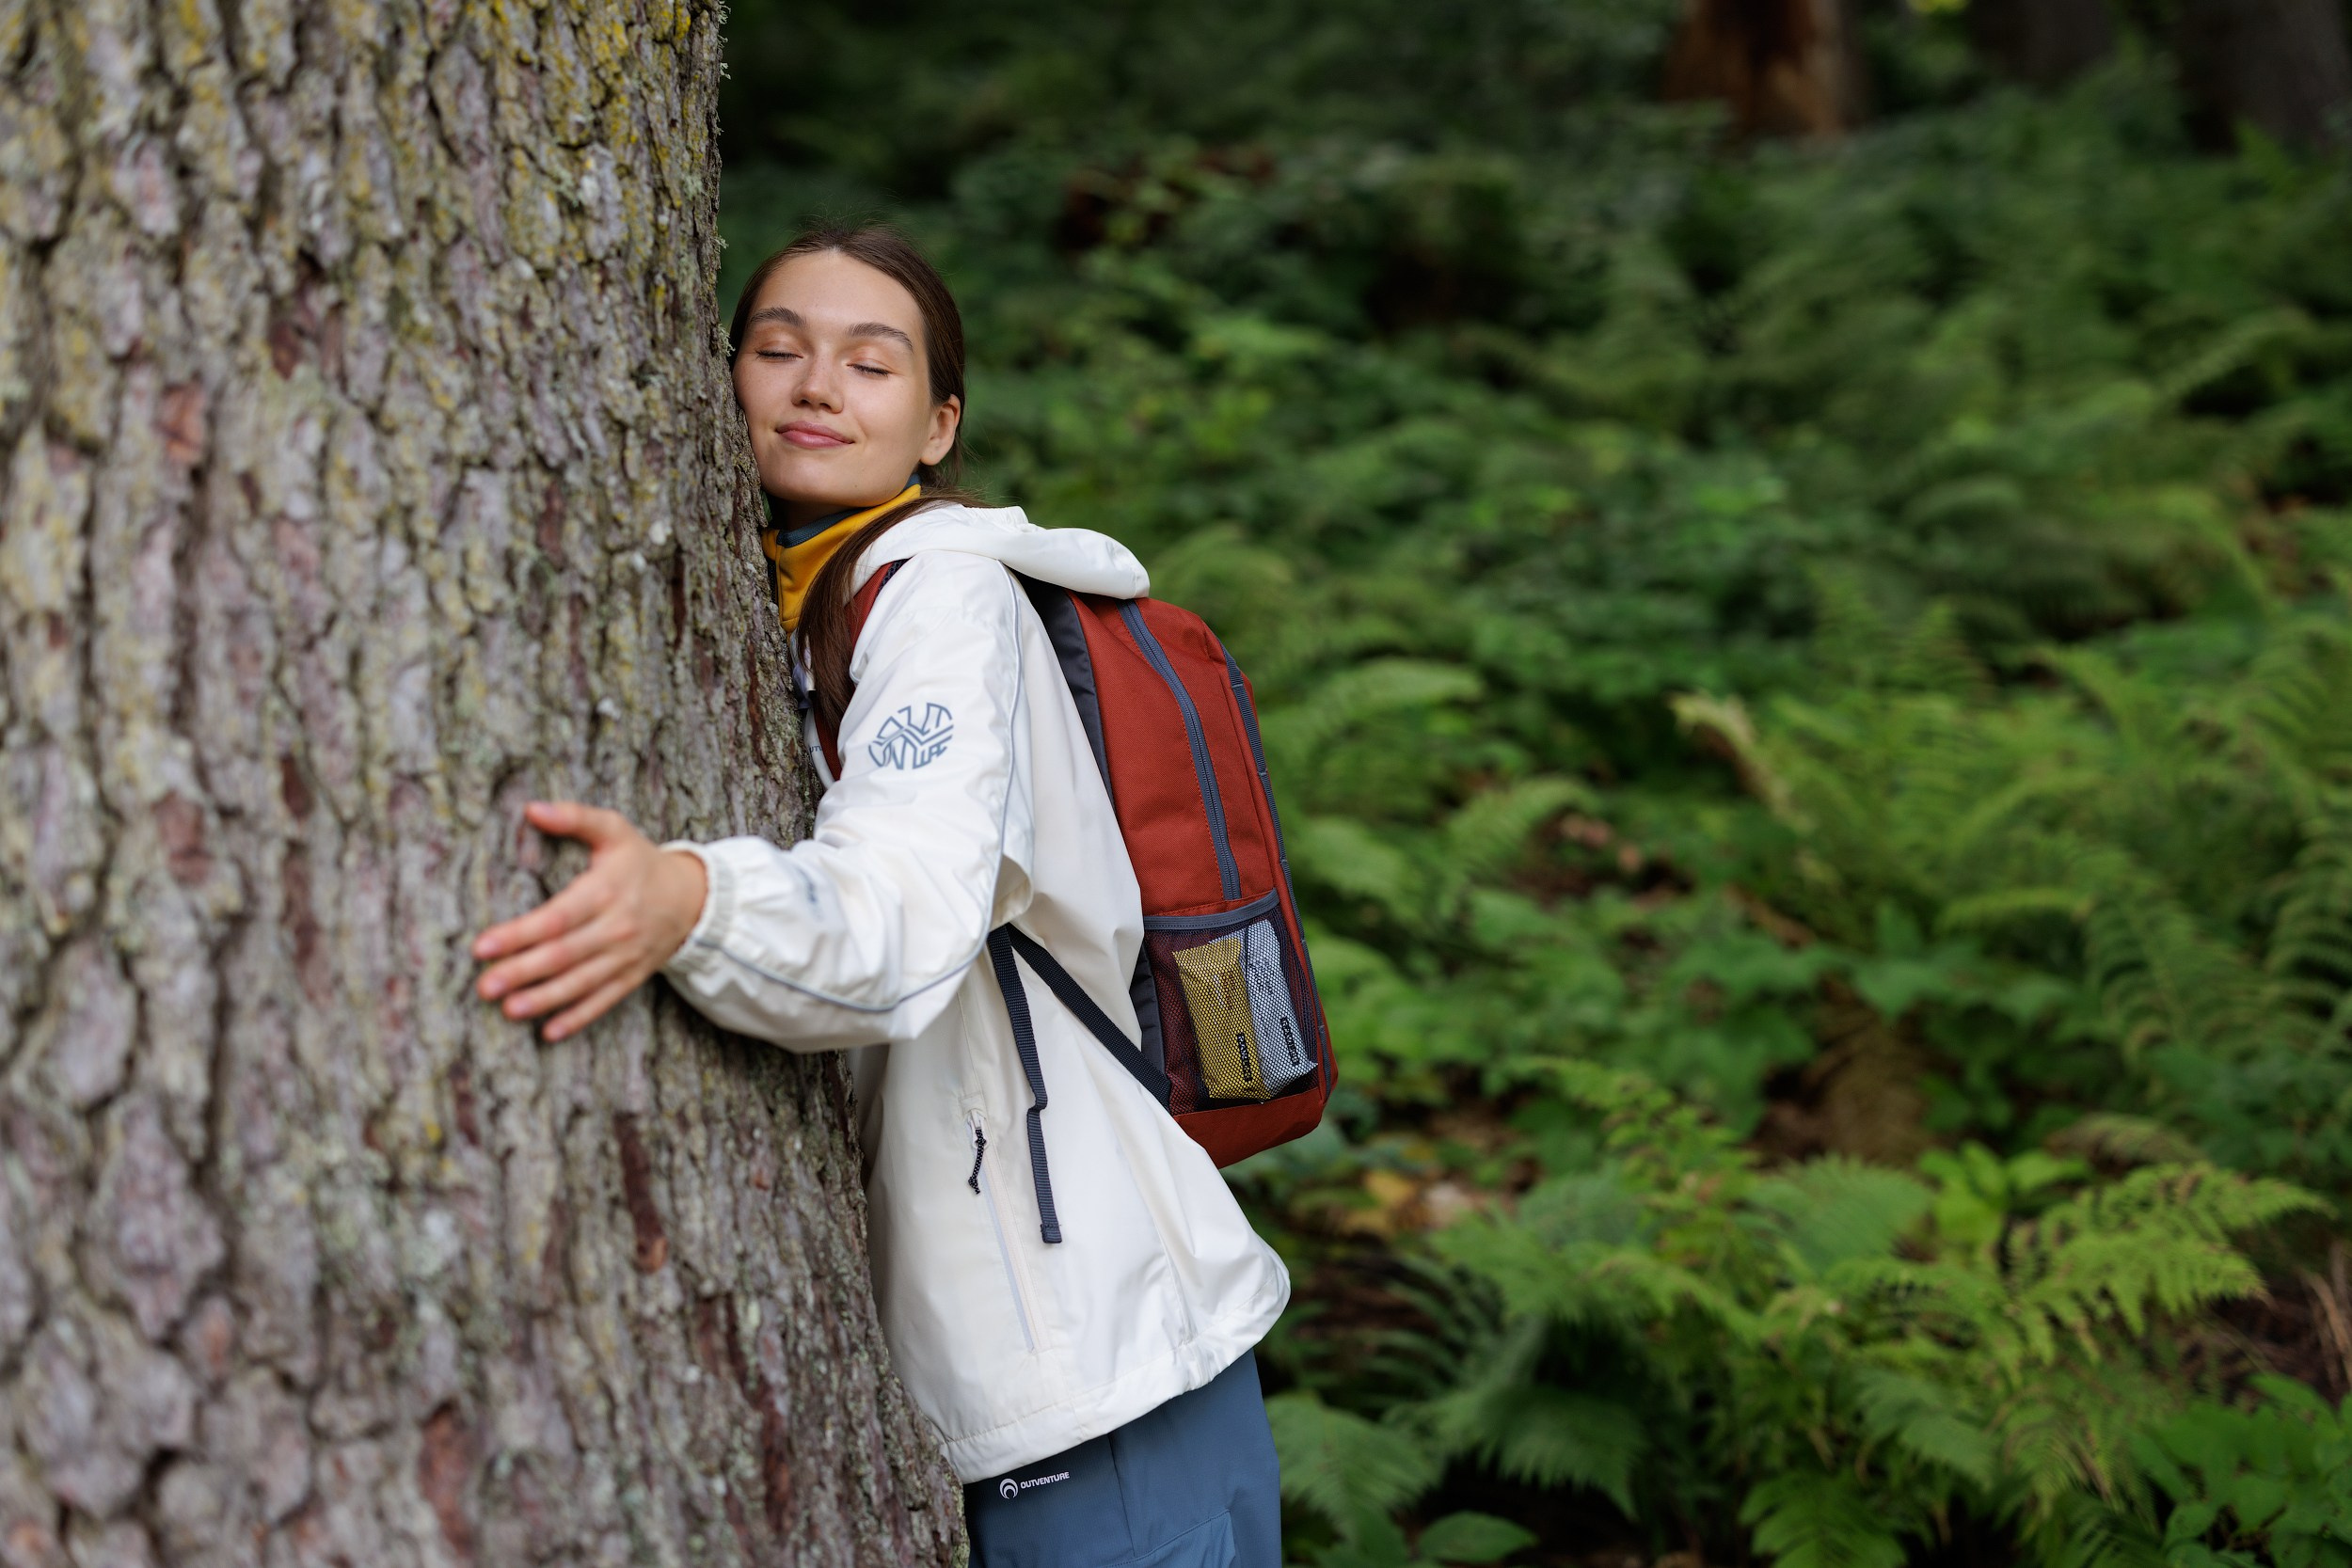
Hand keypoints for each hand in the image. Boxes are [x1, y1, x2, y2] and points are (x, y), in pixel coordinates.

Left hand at [471, 802, 708, 1041]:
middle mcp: (617, 927)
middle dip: (522, 971)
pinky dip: (578, 1018)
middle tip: (485, 986)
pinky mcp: (632, 976)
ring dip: (545, 999)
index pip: (557, 917)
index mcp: (606, 891)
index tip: (482, 946)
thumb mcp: (614, 830)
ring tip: (510, 1010)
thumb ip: (575, 817)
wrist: (693, 897)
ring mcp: (626, 956)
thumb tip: (532, 809)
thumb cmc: (640, 861)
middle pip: (564, 954)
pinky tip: (550, 1032)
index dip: (519, 934)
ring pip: (581, 982)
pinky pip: (604, 1001)